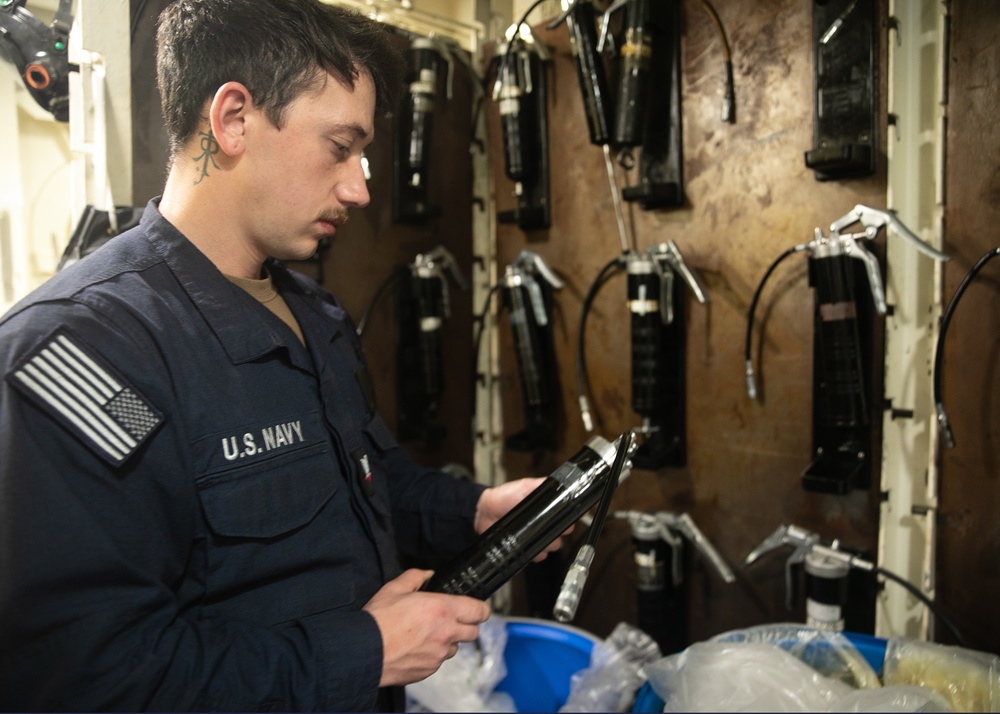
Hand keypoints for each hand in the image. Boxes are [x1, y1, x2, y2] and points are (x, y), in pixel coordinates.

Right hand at [363, 569, 490, 685]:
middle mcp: (446, 633)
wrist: (364, 651)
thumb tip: (427, 574)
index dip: (481, 609)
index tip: (476, 608)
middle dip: (466, 625)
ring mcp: (439, 654)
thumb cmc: (378, 620)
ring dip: (448, 641)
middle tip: (450, 620)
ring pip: (455, 648)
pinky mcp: (429, 670)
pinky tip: (416, 648)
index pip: (480, 611)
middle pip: (473, 632)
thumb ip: (415, 577)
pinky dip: (433, 655)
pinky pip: (439, 661)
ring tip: (427, 634)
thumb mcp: (395, 588)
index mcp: (442, 609)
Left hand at [473, 477, 572, 560]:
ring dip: (548, 543)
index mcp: (548, 508)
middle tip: (549, 527)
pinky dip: (537, 553)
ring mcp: (537, 536)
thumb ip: (541, 485)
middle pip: (563, 533)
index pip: (567, 516)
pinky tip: (530, 545)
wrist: (485, 512)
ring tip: (536, 536)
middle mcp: (545, 522)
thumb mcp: (525, 486)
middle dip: (559, 532)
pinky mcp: (528, 548)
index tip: (566, 520)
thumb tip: (560, 483)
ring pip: (553, 546)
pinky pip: (540, 555)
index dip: (569, 520)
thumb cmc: (504, 496)